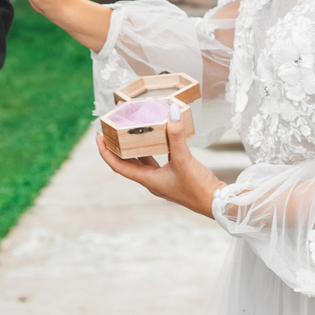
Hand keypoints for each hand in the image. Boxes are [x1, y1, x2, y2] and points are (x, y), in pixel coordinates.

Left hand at [94, 110, 222, 220]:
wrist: (215, 202)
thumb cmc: (197, 187)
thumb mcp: (184, 159)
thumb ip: (176, 135)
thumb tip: (172, 111)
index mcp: (148, 180)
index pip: (118, 166)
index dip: (106, 153)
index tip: (99, 137)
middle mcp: (152, 181)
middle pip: (128, 163)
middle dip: (118, 147)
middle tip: (112, 130)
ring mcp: (162, 179)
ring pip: (143, 161)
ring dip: (135, 148)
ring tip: (130, 130)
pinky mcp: (173, 176)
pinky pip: (157, 160)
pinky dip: (154, 149)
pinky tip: (158, 138)